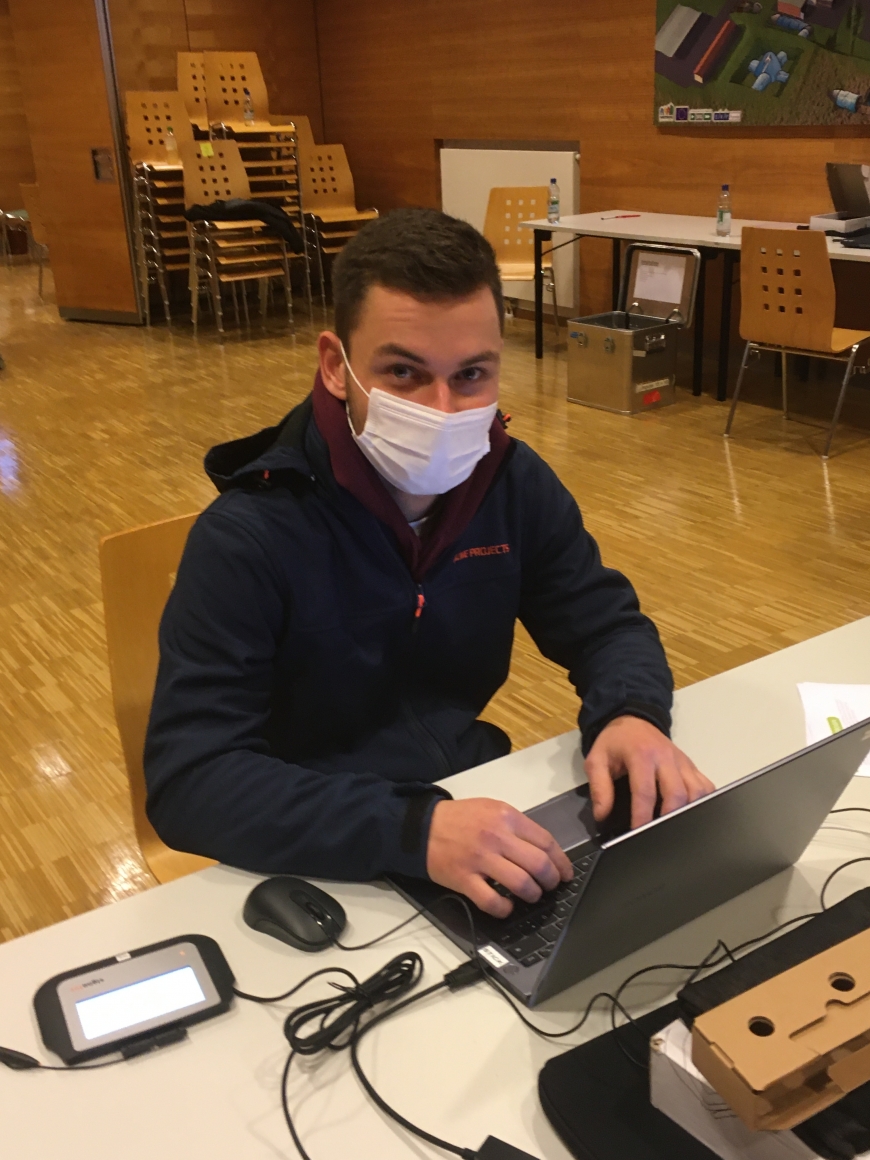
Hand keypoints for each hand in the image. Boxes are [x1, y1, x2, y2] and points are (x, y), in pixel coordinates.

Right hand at [426, 798, 573, 917]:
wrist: (422, 827)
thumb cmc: (460, 818)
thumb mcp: (492, 809)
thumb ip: (516, 826)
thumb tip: (543, 851)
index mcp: (507, 817)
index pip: (546, 842)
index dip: (561, 862)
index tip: (566, 873)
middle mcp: (497, 837)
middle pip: (539, 865)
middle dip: (551, 881)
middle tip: (550, 887)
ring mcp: (480, 859)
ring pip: (521, 885)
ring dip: (532, 895)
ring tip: (531, 896)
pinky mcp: (464, 879)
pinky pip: (492, 902)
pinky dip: (505, 909)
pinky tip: (506, 906)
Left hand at [585, 716, 713, 829]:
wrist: (632, 720)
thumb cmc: (615, 742)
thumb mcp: (596, 760)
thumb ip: (599, 788)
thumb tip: (602, 816)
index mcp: (641, 755)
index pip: (645, 792)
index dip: (642, 817)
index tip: (637, 835)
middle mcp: (665, 757)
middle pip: (676, 794)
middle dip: (668, 819)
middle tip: (658, 835)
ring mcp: (682, 761)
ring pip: (696, 791)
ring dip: (688, 812)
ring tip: (675, 828)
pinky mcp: (691, 765)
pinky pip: (705, 785)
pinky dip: (702, 802)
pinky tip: (692, 814)